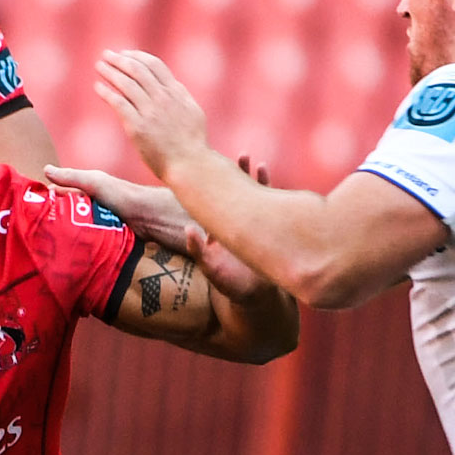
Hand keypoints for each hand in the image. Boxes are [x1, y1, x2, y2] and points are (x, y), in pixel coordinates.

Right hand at [44, 165, 192, 246]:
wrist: (146, 218)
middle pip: (64, 215)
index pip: (59, 196)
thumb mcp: (93, 182)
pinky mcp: (100, 240)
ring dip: (62, 236)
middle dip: (51, 221)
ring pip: (72, 230)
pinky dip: (75, 246)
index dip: (46, 201)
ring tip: (44, 245)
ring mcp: (94, 225)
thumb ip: (70, 177)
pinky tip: (64, 253)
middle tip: (33, 232)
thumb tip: (45, 169)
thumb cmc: (120, 195)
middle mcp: (88, 208)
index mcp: (84, 192)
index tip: (29, 210)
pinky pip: (84, 243)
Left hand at [94, 49, 219, 180]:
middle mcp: (163, 98)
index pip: (154, 65)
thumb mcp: (193, 112)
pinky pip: (118, 103)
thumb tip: (171, 85)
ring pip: (126, 83)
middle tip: (107, 55)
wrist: (190, 164)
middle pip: (137, 70)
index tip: (125, 54)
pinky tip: (98, 87)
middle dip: (120, 59)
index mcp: (176, 92)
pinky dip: (106, 92)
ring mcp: (150, 111)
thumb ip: (181, 96)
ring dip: (110, 72)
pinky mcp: (138, 126)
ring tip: (99, 66)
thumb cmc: (192, 143)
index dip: (137, 56)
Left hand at [183, 155, 277, 299]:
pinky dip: (266, 189)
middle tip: (232, 157)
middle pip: (229, 195)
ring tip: (250, 159)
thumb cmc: (231, 286)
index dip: (208, 187)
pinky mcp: (264, 229)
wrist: (255, 297)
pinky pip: (265, 205)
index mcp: (214, 233)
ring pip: (248, 196)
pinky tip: (266, 171)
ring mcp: (247, 227)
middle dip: (232, 175)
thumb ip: (198, 251)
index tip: (206, 169)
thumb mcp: (211, 269)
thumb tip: (187, 230)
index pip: (209, 205)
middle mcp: (230, 227)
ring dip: (249, 177)